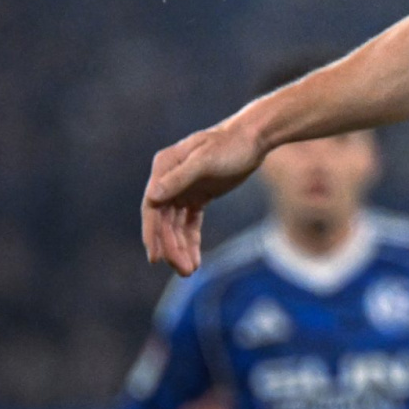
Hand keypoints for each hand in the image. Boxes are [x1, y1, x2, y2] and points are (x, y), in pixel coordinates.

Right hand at [142, 118, 263, 275]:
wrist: (256, 138)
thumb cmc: (231, 145)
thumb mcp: (206, 160)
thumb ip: (180, 178)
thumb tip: (152, 196)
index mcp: (165, 167)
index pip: (152, 207)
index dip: (152, 233)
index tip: (156, 258)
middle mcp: (169, 179)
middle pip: (164, 220)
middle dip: (171, 246)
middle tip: (183, 270)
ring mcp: (183, 188)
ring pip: (176, 225)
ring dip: (181, 248)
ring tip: (189, 270)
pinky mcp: (198, 195)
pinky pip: (190, 223)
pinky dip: (191, 240)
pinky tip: (194, 258)